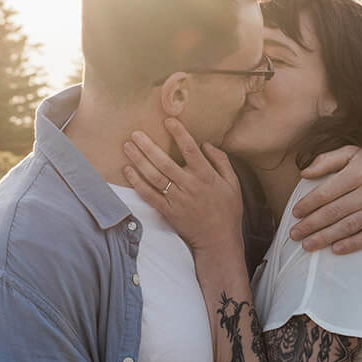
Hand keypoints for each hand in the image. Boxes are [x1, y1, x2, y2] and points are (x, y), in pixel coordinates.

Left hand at [123, 119, 243, 256]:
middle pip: (164, 162)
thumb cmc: (227, 210)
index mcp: (206, 176)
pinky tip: (128, 171)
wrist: (219, 240)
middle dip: (148, 146)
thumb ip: (221, 161)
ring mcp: (177, 199)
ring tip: (128, 147)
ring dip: (139, 161)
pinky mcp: (168, 212)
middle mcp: (189, 185)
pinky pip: (149, 196)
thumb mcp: (233, 183)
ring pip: (154, 177)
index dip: (179, 133)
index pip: (190, 149)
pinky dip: (137, 183)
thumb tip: (206, 144)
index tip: (168, 120)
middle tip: (136, 133)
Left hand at [289, 145, 361, 253]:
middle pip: (334, 212)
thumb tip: (304, 173)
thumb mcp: (353, 152)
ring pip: (348, 226)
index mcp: (357, 173)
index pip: (326, 192)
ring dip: (325, 237)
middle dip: (311, 225)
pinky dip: (352, 244)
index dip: (308, 204)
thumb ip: (327, 160)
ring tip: (307, 245)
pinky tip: (336, 250)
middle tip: (294, 235)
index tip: (295, 214)